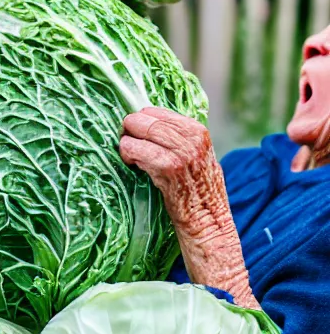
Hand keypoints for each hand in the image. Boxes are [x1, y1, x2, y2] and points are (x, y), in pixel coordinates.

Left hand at [120, 107, 226, 236]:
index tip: (135, 133)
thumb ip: (179, 138)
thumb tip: (147, 122)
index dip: (141, 121)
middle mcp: (191, 138)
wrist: (208, 222)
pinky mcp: (167, 167)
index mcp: (197, 131)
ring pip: (137, 131)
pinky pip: (135, 150)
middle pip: (144, 118)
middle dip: (129, 129)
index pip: (156, 111)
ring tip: (130, 157)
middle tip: (125, 142)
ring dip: (126, 143)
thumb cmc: (198, 191)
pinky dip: (128, 155)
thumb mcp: (197, 156)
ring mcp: (180, 152)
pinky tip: (133, 165)